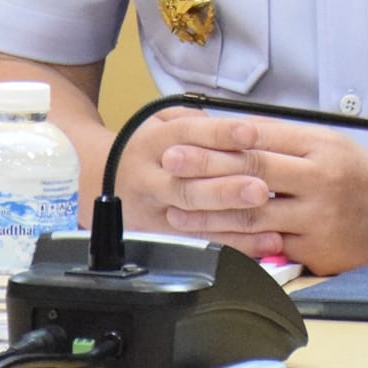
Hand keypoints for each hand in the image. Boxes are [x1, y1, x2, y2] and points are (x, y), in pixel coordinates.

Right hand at [113, 109, 281, 258]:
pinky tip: (263, 246)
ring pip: (194, 221)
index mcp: (153, 142)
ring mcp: (155, 213)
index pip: (186, 134)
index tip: (249, 133)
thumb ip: (199, 121)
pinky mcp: (163, 238)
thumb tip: (245, 125)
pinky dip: (234, 247)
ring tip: (270, 225)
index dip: (218, 135)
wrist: (97, 178)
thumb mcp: (162, 120)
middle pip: (187, 186)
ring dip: (234, 225)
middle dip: (226, 189)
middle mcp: (151, 179)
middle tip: (259, 189)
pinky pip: (201, 245)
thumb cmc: (147, 147)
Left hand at [158, 116, 367, 273]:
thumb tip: (231, 128)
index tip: (185, 135)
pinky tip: (211, 240)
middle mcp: (320, 178)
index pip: (261, 136)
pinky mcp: (318, 248)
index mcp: (319, 145)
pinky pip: (269, 245)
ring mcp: (318, 216)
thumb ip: (283, 138)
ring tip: (177, 209)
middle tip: (170, 163)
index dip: (219, 137)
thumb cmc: (357, 174)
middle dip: (206, 167)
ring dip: (211, 212)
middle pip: (253, 171)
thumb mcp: (327, 142)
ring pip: (255, 213)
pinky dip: (237, 242)